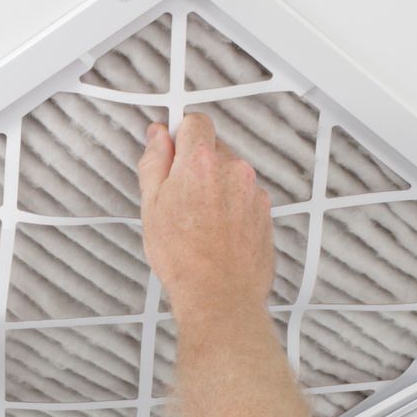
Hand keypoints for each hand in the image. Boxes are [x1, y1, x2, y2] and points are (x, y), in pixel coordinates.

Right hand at [138, 111, 276, 319]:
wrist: (219, 295)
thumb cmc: (183, 258)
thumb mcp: (151, 205)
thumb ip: (154, 162)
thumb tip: (157, 137)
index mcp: (201, 162)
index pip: (194, 122)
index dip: (179, 135)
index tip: (169, 152)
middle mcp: (233, 169)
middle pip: (213, 148)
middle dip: (195, 165)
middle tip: (177, 198)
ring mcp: (253, 190)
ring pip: (229, 174)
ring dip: (214, 187)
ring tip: (197, 221)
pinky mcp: (265, 211)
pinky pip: (243, 196)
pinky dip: (230, 207)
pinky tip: (215, 232)